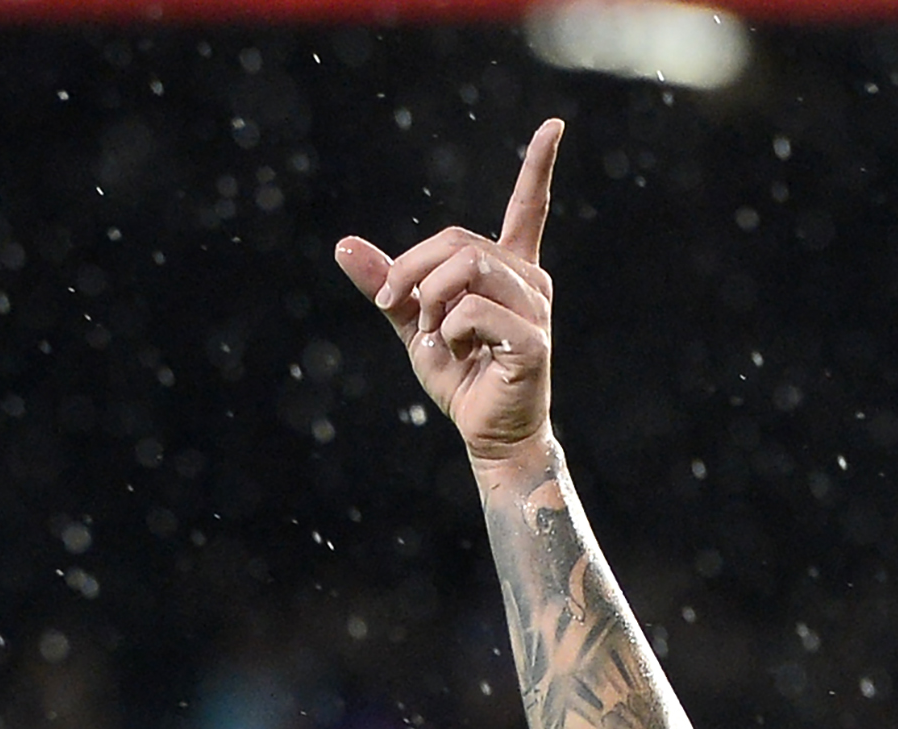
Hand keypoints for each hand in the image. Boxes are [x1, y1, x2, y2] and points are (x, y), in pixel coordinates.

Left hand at [335, 120, 562, 464]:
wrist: (486, 433)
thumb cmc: (460, 377)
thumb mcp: (413, 323)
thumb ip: (385, 284)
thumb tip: (342, 244)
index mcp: (509, 269)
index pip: (528, 209)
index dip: (539, 166)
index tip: (555, 125)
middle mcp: (530, 280)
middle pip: (460, 241)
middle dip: (413, 270)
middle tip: (394, 306)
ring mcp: (537, 308)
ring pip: (470, 267)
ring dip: (432, 300)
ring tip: (435, 336)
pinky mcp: (533, 340)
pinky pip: (476, 311)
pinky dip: (451, 329)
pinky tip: (458, 352)